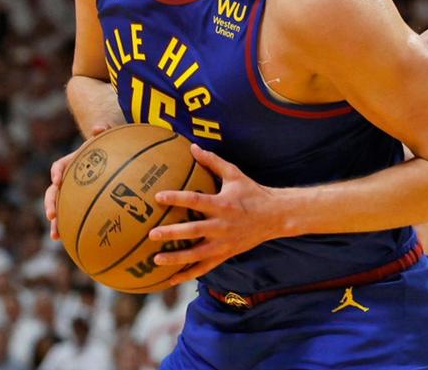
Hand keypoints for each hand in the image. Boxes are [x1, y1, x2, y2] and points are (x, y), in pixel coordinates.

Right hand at [45, 125, 108, 239]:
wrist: (105, 160)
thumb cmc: (105, 150)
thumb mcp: (104, 141)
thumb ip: (102, 133)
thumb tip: (99, 126)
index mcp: (70, 163)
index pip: (59, 166)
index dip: (57, 173)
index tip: (58, 181)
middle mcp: (66, 180)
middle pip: (53, 192)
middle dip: (50, 203)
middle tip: (51, 214)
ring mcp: (69, 194)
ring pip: (58, 208)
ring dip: (55, 221)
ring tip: (55, 234)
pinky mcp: (75, 204)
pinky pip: (69, 216)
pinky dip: (67, 227)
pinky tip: (67, 241)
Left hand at [148, 144, 285, 285]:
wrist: (275, 216)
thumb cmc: (252, 192)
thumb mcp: (235, 174)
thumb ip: (213, 162)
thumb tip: (193, 147)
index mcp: (222, 204)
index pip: (195, 200)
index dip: (176, 198)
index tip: (158, 196)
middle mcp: (222, 225)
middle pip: (193, 230)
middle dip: (172, 233)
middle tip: (152, 234)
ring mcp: (224, 243)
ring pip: (197, 254)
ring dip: (176, 258)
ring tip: (157, 259)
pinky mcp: (226, 254)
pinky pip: (205, 267)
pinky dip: (188, 274)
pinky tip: (171, 279)